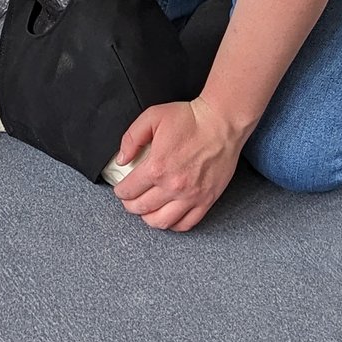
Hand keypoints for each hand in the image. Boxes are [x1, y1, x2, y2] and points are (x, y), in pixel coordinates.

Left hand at [111, 97, 244, 231]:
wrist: (221, 123)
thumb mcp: (152, 117)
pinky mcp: (206, 200)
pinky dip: (173, 225)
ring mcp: (191, 196)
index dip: (120, 191)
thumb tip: (122, 158)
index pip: (130, 190)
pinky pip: (186, 224)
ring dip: (148, 218)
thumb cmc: (190, 119)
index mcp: (157, 167)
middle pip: (142, 208)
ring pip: (162, 221)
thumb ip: (132, 138)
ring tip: (145, 211)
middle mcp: (173, 186)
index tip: (120, 190)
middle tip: (129, 200)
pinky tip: (168, 217)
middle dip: (130, 205)